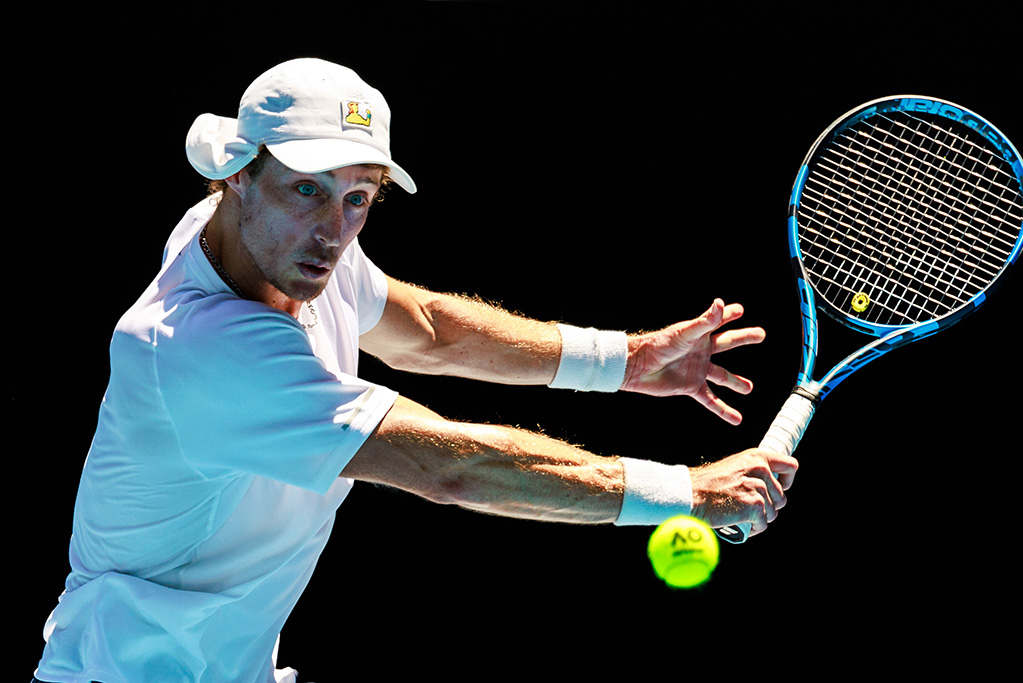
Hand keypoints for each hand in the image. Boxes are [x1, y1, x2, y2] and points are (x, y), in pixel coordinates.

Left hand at [620, 299, 765, 423]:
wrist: (638, 367)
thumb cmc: (659, 345)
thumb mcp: (685, 332)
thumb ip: (705, 321)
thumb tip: (720, 303)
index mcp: (699, 334)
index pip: (718, 321)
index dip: (729, 314)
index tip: (739, 309)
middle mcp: (701, 351)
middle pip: (727, 343)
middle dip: (743, 338)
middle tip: (761, 334)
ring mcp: (697, 370)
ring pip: (722, 376)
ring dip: (736, 382)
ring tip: (749, 388)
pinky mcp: (691, 387)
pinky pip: (711, 400)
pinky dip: (724, 410)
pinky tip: (736, 419)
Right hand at [688, 449, 797, 535]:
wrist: (691, 494)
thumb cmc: (708, 484)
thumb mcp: (735, 466)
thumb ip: (754, 471)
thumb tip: (772, 484)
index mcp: (758, 457)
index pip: (791, 466)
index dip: (787, 481)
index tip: (777, 489)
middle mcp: (761, 469)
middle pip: (782, 497)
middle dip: (768, 506)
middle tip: (747, 507)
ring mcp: (759, 488)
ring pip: (773, 513)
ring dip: (759, 518)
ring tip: (741, 514)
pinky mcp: (755, 506)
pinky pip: (763, 525)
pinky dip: (752, 528)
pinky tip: (740, 523)